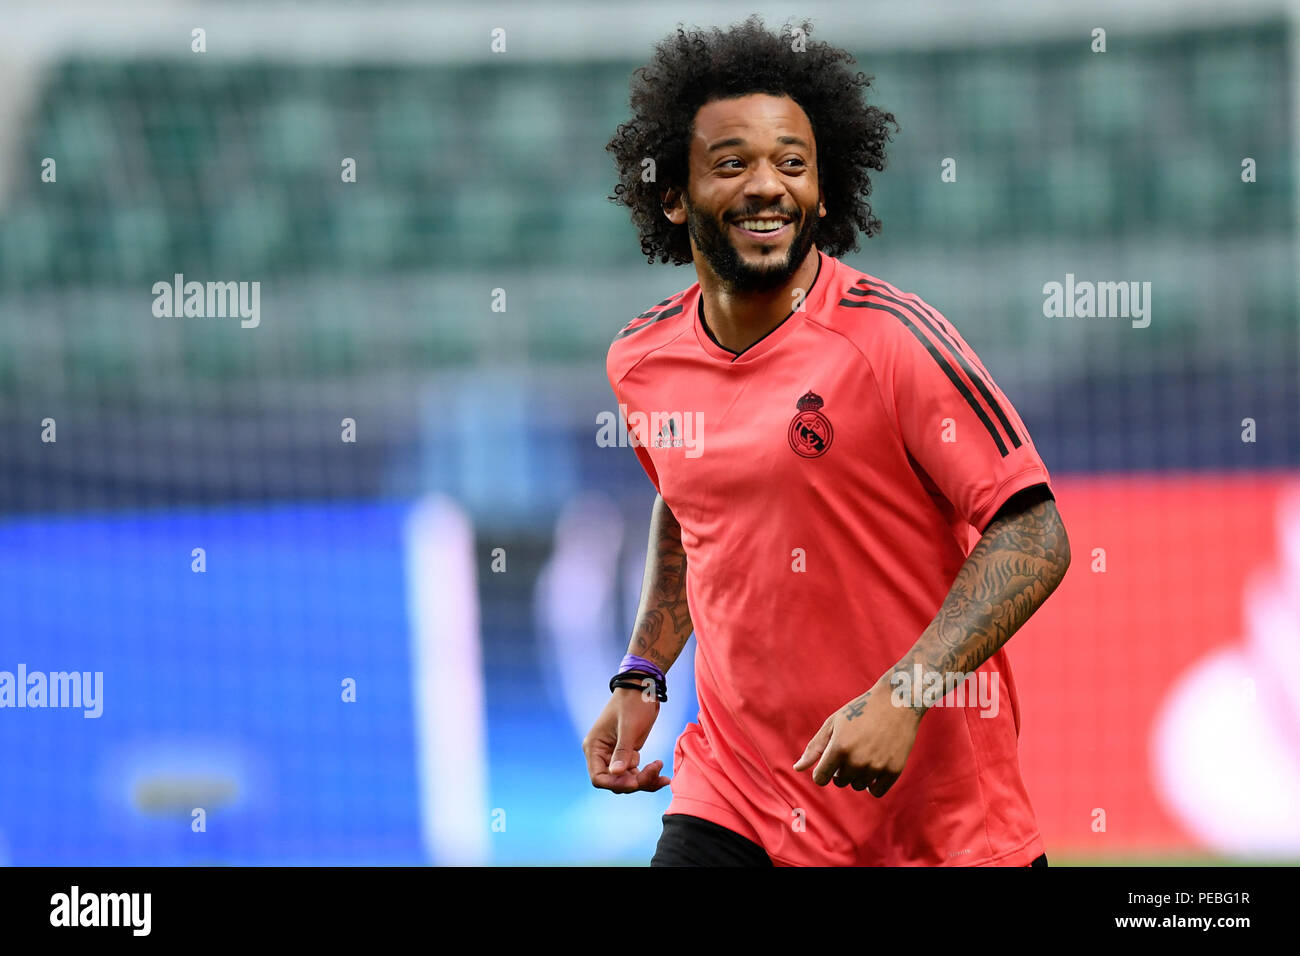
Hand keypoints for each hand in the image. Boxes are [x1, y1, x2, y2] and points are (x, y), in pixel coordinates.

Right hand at [583, 683, 671, 793]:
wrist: (644, 688)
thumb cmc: (632, 702)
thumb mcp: (629, 727)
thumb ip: (623, 751)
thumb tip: (616, 773)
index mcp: (594, 747)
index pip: (599, 778)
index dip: (616, 784)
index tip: (635, 782)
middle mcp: (602, 754)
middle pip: (615, 782)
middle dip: (635, 782)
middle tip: (655, 772)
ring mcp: (615, 755)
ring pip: (628, 780)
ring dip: (645, 781)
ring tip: (663, 775)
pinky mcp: (628, 754)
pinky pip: (636, 773)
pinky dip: (649, 776)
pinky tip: (663, 775)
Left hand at [792, 678, 921, 796]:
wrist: (898, 701)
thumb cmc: (861, 710)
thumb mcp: (834, 723)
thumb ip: (814, 747)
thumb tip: (797, 768)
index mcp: (839, 748)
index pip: (820, 778)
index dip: (822, 771)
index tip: (830, 760)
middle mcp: (857, 760)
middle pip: (840, 782)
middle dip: (841, 769)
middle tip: (853, 747)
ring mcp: (877, 767)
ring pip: (858, 785)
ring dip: (858, 774)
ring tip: (866, 750)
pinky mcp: (894, 771)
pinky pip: (876, 791)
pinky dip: (873, 783)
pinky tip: (876, 764)